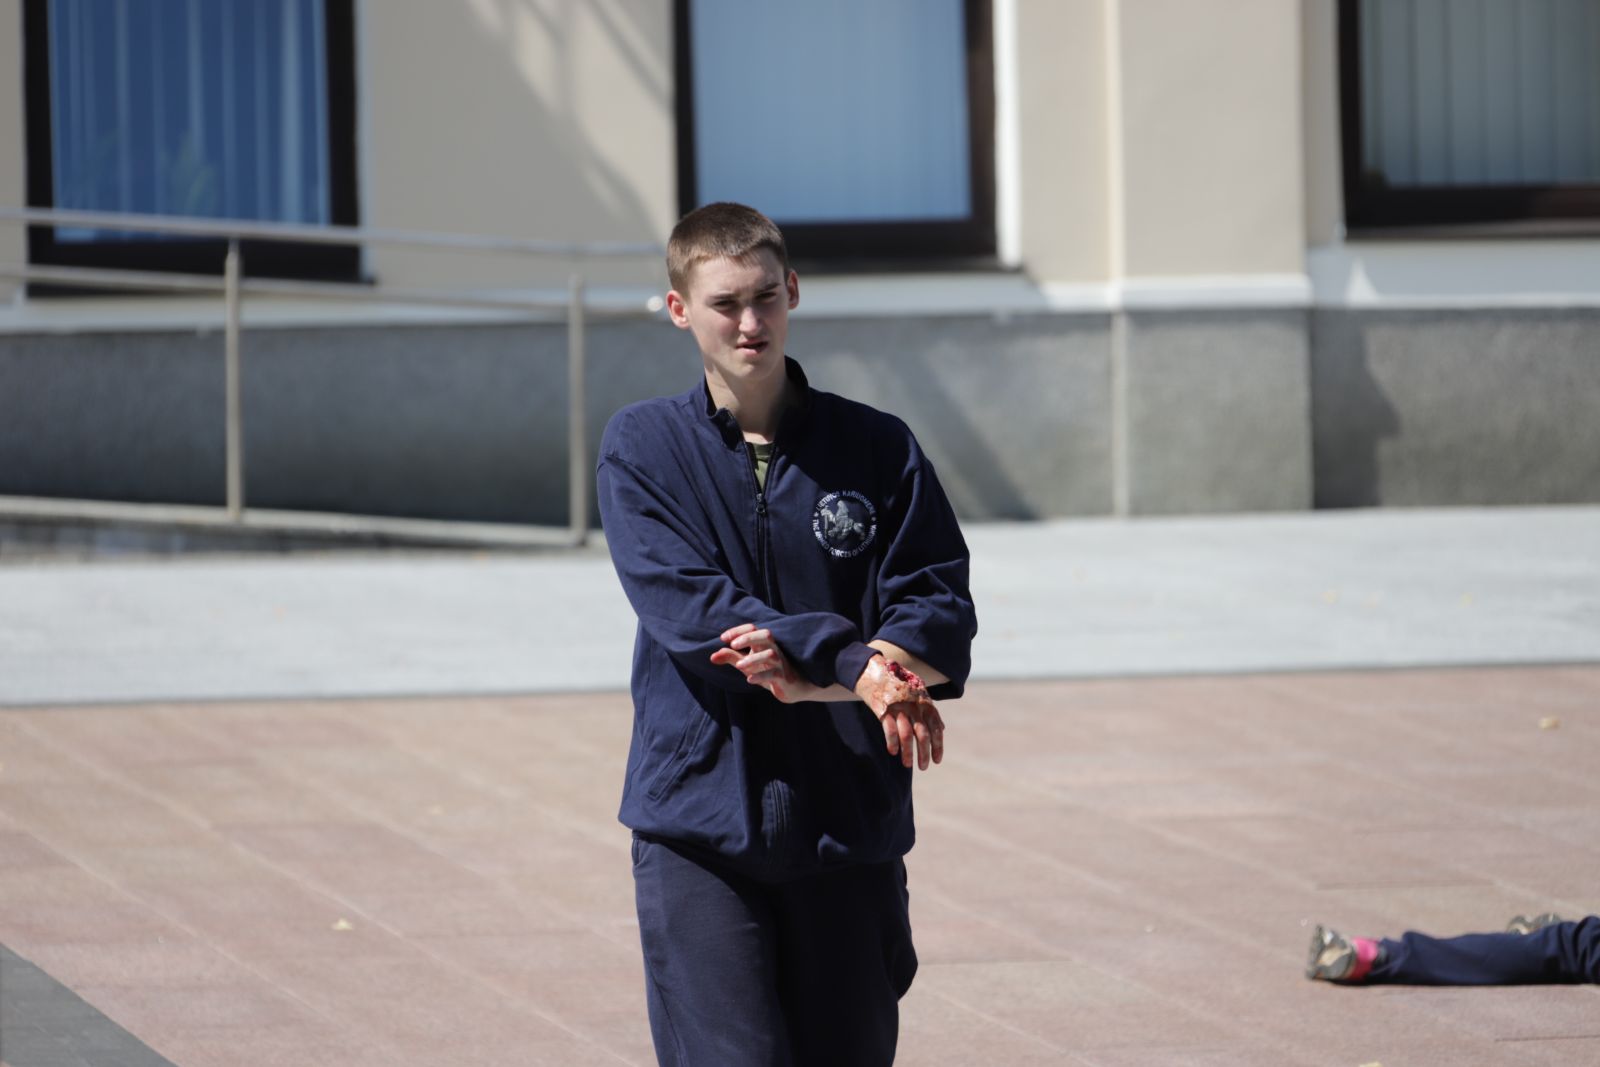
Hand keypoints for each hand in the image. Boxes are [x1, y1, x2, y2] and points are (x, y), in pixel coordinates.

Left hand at [710, 624, 830, 702]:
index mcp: (764, 643)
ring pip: (770, 654)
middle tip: (732, 644)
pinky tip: (749, 680)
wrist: (792, 687)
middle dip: (748, 637)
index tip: (723, 638)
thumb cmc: (767, 671)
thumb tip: (712, 656)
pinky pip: (774, 674)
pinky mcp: (784, 677)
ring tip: (739, 665)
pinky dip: (762, 676)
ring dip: (753, 658)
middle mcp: (773, 649)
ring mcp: (780, 663)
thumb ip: (731, 657)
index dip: (738, 631)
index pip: (753, 628)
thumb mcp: (747, 664)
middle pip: (765, 635)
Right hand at [854, 656, 944, 770]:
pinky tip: (893, 752)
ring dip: (908, 753)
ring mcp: (899, 707)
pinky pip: (890, 730)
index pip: (936, 728)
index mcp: (925, 703)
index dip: (938, 746)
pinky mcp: (884, 710)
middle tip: (923, 767)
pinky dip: (893, 743)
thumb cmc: (899, 686)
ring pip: (907, 735)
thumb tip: (942, 729)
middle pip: (923, 735)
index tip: (937, 760)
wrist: (876, 672)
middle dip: (924, 753)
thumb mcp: (918, 695)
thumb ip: (930, 712)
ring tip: (908, 765)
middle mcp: (914, 706)